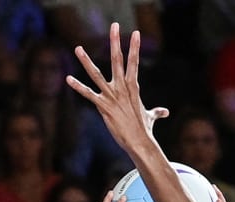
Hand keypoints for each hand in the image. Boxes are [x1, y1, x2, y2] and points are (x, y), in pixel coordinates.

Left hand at [65, 24, 168, 155]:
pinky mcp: (104, 107)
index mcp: (133, 87)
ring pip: (96, 74)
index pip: (134, 62)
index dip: (135, 47)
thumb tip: (165, 112)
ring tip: (77, 48)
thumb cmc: (145, 130)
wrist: (140, 142)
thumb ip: (156, 112)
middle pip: (118, 60)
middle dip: (116, 42)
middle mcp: (122, 88)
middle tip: (115, 26)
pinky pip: (89, 95)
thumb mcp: (150, 117)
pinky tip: (68, 79)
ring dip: (86, 61)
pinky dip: (78, 87)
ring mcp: (112, 96)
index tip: (135, 33)